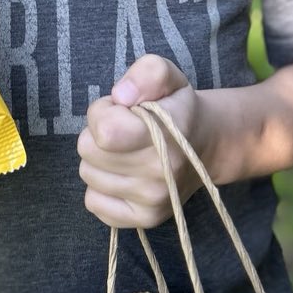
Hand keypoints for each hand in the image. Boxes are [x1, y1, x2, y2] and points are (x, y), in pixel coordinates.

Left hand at [77, 55, 202, 228]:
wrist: (205, 144)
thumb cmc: (175, 105)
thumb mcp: (164, 73)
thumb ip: (145, 73)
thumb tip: (120, 96)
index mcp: (166, 135)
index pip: (105, 131)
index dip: (103, 112)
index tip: (121, 109)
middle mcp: (161, 174)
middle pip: (88, 151)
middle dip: (98, 134)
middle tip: (124, 130)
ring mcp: (153, 201)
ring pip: (87, 175)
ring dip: (99, 159)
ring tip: (125, 150)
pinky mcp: (143, 219)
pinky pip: (93, 202)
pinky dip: (100, 186)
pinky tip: (123, 173)